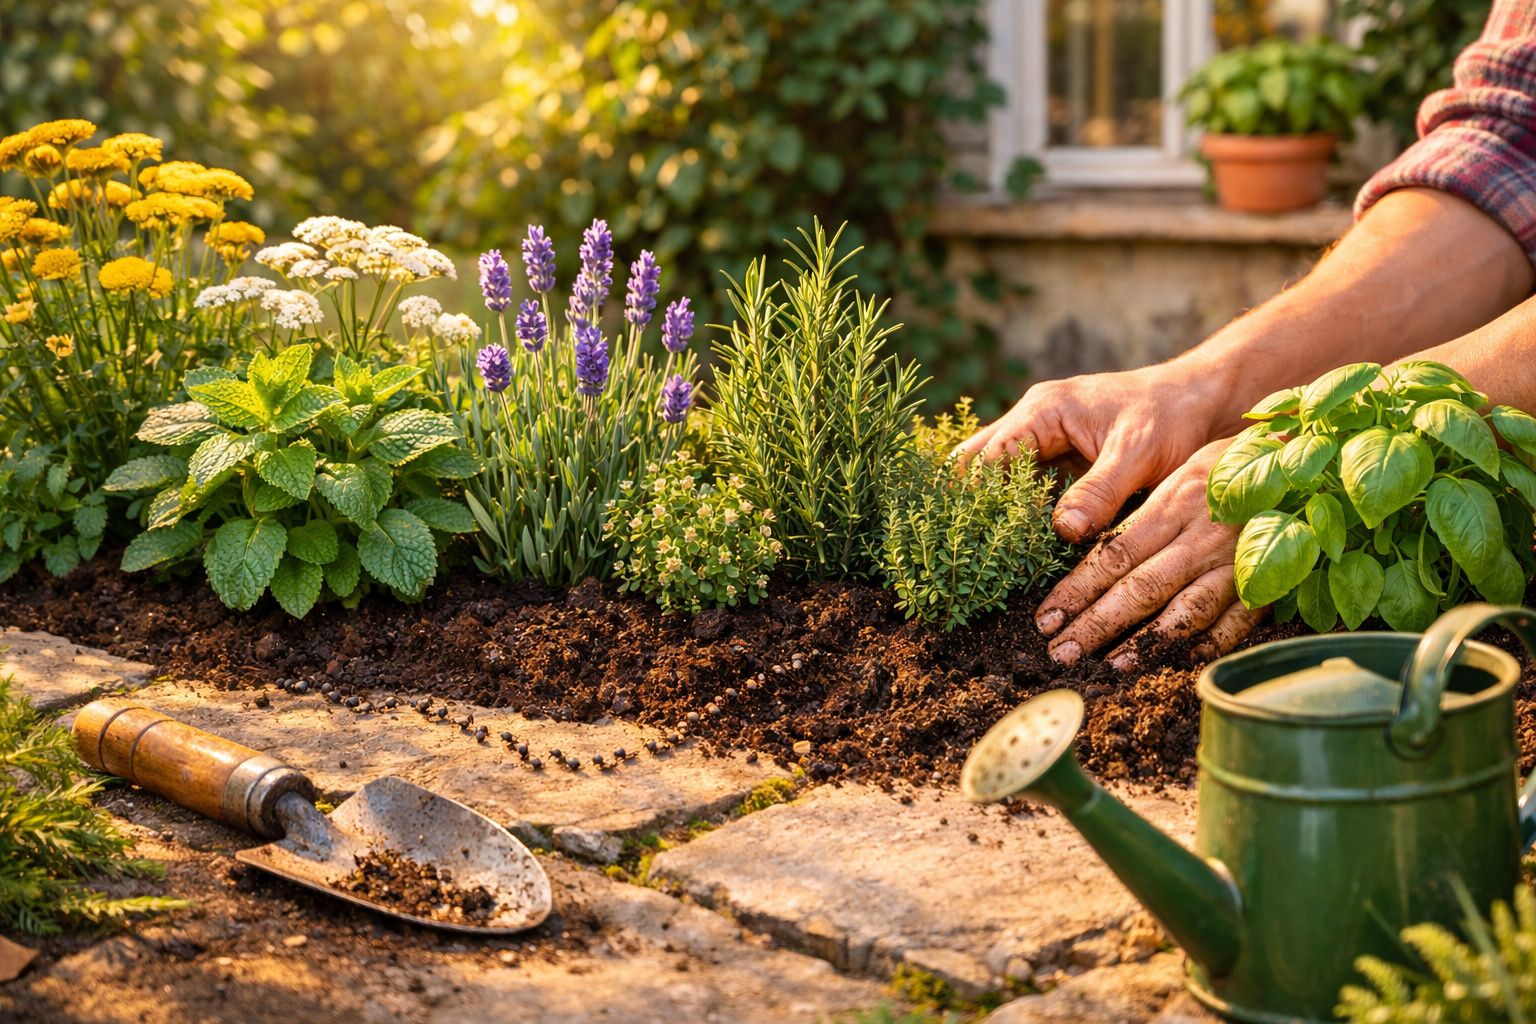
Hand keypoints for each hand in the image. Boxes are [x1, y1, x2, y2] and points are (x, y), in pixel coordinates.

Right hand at [955, 365, 1220, 542]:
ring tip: (989, 557)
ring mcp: (1045, 441)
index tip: (976, 541)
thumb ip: (1100, 491)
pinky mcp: (1061, 460)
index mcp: (1044, 411)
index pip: (988, 459)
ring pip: (1000, 478)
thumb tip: (1062, 532)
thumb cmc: (1174, 417)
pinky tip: (1023, 547)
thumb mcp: (1138, 454)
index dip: (977, 499)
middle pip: (979, 465)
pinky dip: (1023, 514)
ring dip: (997, 512)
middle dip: (973, 505)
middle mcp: (1034, 422)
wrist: (1205, 400)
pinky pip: (1028, 488)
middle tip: (969, 551)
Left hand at [1034, 439, 1265, 667]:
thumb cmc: (1231, 462)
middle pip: (1141, 588)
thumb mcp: (1180, 470)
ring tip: (1111, 666)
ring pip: (1186, 610)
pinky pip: (1238, 621)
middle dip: (1096, 625)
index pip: (1113, 555)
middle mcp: (1203, 536)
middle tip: (1060, 653)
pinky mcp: (1271, 579)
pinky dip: (1209, 644)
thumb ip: (1139, 511)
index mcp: (1174, 503)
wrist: (1308, 456)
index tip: (1045, 619)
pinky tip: (1179, 662)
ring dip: (1146, 642)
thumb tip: (1080, 540)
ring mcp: (1239, 561)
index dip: (1076, 591)